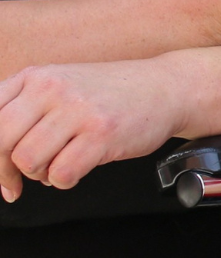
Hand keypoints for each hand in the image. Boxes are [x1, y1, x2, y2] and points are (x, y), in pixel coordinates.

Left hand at [0, 58, 182, 201]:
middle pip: (1, 142)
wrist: (167, 87)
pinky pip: (61, 174)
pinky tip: (78, 167)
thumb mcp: (61, 86)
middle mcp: (54, 88)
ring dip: (40, 174)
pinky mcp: (102, 134)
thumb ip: (23, 109)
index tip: (0, 169)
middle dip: (6, 171)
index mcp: (37, 77)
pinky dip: (65, 179)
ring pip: (28, 161)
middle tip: (19, 180)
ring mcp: (79, 109)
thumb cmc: (111, 93)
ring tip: (60, 163)